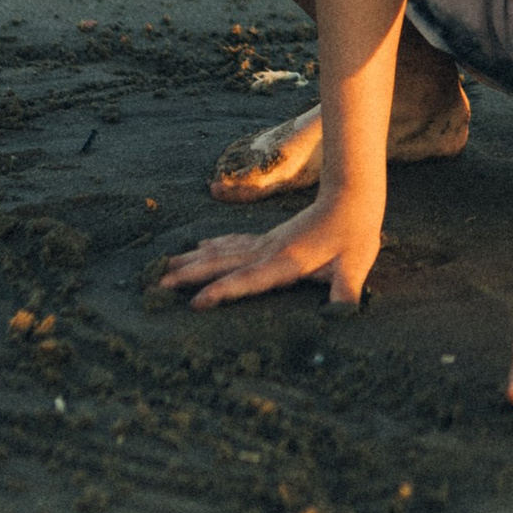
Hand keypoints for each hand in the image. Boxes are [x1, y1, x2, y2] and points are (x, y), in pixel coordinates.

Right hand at [160, 187, 381, 313]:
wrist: (351, 195)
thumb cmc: (354, 233)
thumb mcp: (354, 266)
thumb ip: (345, 292)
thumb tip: (344, 318)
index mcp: (284, 261)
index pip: (246, 280)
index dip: (220, 293)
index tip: (193, 303)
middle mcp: (268, 250)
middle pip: (222, 264)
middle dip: (189, 275)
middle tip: (158, 284)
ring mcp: (266, 241)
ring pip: (222, 251)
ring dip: (194, 260)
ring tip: (166, 266)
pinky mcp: (271, 236)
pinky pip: (235, 241)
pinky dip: (215, 244)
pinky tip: (201, 245)